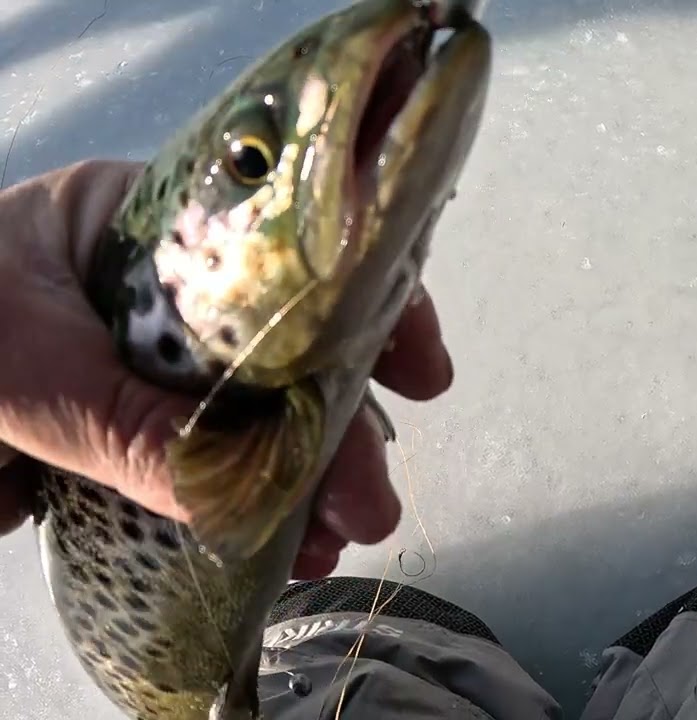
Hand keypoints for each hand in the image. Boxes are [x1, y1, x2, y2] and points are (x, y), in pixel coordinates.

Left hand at [0, 159, 451, 578]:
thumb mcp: (18, 365)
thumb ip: (121, 423)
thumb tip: (239, 497)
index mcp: (141, 225)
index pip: (283, 251)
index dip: (364, 303)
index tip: (418, 372)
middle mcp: (155, 290)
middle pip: (282, 350)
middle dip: (337, 426)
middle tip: (370, 501)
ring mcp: (141, 366)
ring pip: (252, 417)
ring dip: (301, 479)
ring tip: (333, 540)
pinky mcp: (118, 433)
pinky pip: (202, 469)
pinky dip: (243, 509)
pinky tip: (279, 547)